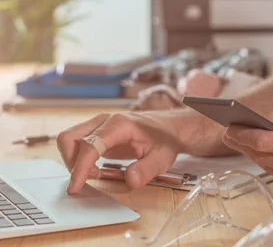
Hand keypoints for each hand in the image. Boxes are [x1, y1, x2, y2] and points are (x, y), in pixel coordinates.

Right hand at [57, 110, 227, 193]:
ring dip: (74, 160)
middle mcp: (105, 120)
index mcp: (120, 124)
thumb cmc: (165, 140)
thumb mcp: (162, 158)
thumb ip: (147, 169)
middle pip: (70, 137)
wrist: (168, 128)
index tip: (76, 186)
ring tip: (96, 173)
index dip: (80, 167)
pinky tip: (96, 169)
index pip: (90, 144)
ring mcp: (99, 124)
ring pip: (69, 139)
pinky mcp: (97, 131)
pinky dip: (79, 158)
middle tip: (90, 179)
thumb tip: (130, 180)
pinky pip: (76, 143)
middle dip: (72, 162)